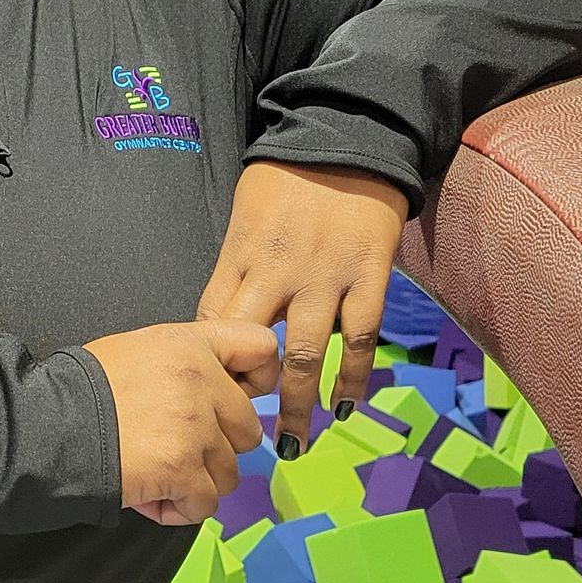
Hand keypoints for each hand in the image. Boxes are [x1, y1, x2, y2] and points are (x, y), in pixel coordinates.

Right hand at [82, 319, 282, 525]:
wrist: (46, 425)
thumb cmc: (80, 392)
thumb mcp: (137, 350)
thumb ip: (184, 362)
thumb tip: (215, 390)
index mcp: (189, 345)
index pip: (261, 349)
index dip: (258, 381)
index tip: (239, 399)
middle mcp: (200, 380)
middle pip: (248, 429)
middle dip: (215, 448)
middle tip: (173, 449)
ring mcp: (195, 426)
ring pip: (229, 473)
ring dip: (195, 482)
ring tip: (154, 473)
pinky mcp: (183, 468)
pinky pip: (205, 504)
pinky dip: (179, 509)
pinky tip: (149, 495)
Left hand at [197, 161, 407, 454]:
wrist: (347, 138)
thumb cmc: (287, 178)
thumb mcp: (244, 217)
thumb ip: (237, 268)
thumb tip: (223, 323)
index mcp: (241, 256)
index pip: (213, 322)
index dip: (211, 364)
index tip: (213, 394)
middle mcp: (279, 272)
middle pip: (252, 347)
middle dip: (246, 395)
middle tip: (243, 435)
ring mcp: (327, 277)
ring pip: (307, 355)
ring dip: (300, 405)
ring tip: (295, 444)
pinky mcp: (370, 277)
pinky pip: (361, 338)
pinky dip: (354, 378)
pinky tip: (347, 406)